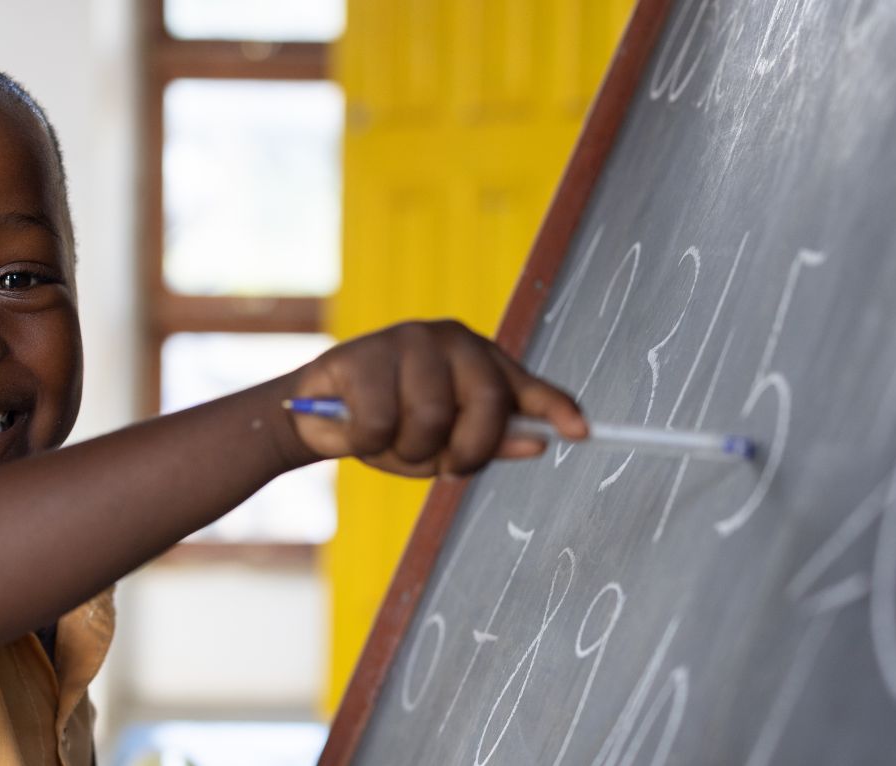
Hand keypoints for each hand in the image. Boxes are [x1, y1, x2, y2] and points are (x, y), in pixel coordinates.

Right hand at [286, 320, 587, 476]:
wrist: (315, 414)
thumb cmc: (392, 426)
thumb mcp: (446, 443)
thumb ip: (490, 441)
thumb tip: (538, 442)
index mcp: (477, 359)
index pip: (524, 383)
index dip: (554, 407)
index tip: (581, 431)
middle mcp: (449, 339)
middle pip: (486, 403)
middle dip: (467, 450)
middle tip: (444, 466)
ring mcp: (407, 341)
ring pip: (432, 418)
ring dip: (410, 451)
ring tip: (391, 442)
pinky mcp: (363, 355)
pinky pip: (381, 423)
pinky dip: (369, 445)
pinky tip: (356, 432)